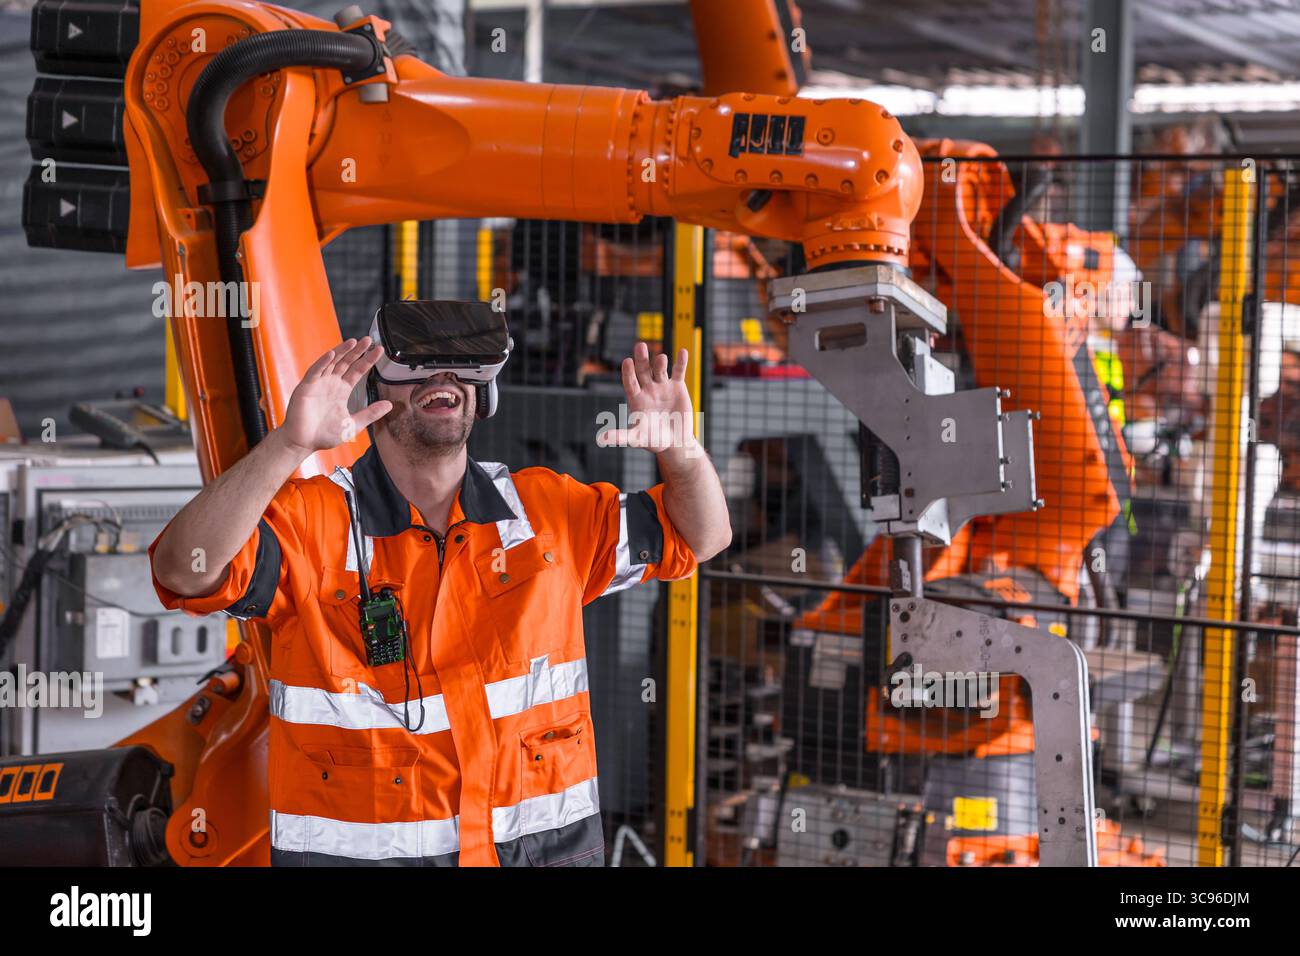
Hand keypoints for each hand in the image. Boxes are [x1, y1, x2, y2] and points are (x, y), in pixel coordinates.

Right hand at [278, 338, 390, 454]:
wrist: (303, 443)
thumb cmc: (324, 435)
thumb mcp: (353, 424)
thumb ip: (371, 413)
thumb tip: (389, 405)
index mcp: (342, 390)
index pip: (357, 371)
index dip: (367, 360)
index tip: (379, 350)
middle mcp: (331, 384)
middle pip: (346, 362)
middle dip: (357, 351)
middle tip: (369, 340)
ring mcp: (318, 384)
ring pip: (331, 362)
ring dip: (341, 351)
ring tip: (353, 342)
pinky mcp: (306, 388)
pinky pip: (315, 371)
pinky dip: (322, 362)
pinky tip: (331, 354)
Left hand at [600, 341, 696, 454]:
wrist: (675, 442)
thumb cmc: (653, 440)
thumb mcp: (636, 438)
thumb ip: (620, 437)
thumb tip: (601, 439)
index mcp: (636, 398)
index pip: (630, 382)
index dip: (628, 372)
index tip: (627, 361)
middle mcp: (647, 389)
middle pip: (643, 371)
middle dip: (641, 359)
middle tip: (640, 346)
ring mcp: (662, 386)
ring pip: (660, 370)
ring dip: (660, 363)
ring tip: (661, 358)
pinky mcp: (677, 386)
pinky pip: (678, 372)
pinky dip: (681, 362)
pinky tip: (683, 352)